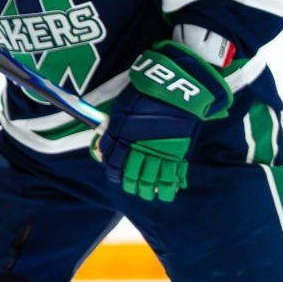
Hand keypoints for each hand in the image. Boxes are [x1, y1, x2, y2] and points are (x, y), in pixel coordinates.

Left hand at [93, 40, 231, 201]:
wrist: (175, 87)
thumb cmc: (145, 93)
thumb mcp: (122, 108)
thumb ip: (113, 130)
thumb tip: (105, 147)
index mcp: (122, 137)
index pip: (114, 163)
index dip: (113, 172)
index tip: (115, 175)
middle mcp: (138, 148)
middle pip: (132, 175)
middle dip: (131, 184)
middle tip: (133, 188)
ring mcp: (158, 151)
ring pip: (151, 179)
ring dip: (148, 189)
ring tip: (149, 194)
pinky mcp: (177, 151)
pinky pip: (173, 173)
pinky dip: (171, 184)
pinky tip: (169, 190)